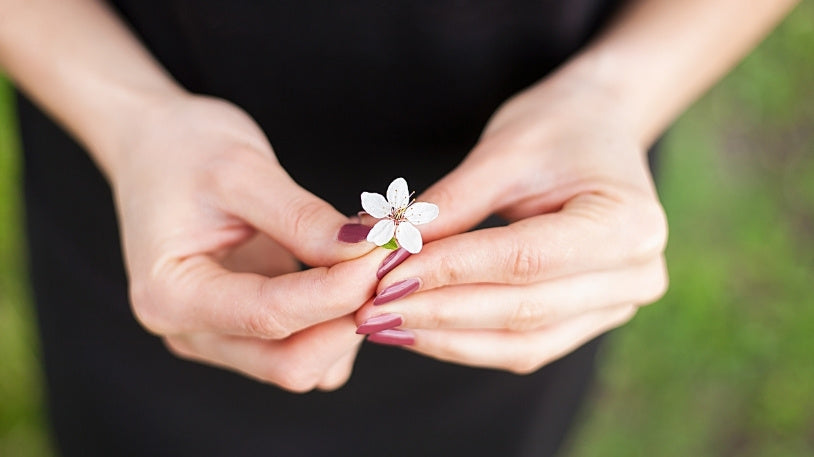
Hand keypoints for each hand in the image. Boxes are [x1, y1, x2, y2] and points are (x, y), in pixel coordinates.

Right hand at [110, 94, 385, 390]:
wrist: (156, 146)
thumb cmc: (185, 148)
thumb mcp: (243, 171)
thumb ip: (303, 220)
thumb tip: (368, 253)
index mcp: (169, 295)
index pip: (270, 315)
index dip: (338, 291)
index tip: (386, 254)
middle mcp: (188, 332)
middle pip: (288, 363)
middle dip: (348, 320)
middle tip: (390, 266)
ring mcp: (215, 337)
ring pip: (300, 365)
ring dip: (348, 326)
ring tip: (375, 267)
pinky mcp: (242, 330)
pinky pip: (302, 351)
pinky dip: (336, 325)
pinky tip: (352, 279)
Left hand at [355, 80, 668, 372]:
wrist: (600, 130)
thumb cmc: (557, 129)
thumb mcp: (502, 152)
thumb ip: (447, 206)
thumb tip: (377, 246)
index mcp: (630, 224)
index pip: (524, 259)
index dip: (450, 271)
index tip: (384, 275)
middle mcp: (637, 275)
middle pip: (524, 309)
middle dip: (438, 312)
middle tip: (370, 310)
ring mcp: (618, 306)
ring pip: (521, 342)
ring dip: (446, 338)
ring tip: (383, 326)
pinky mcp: (589, 320)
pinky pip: (524, 347)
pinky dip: (467, 342)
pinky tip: (418, 330)